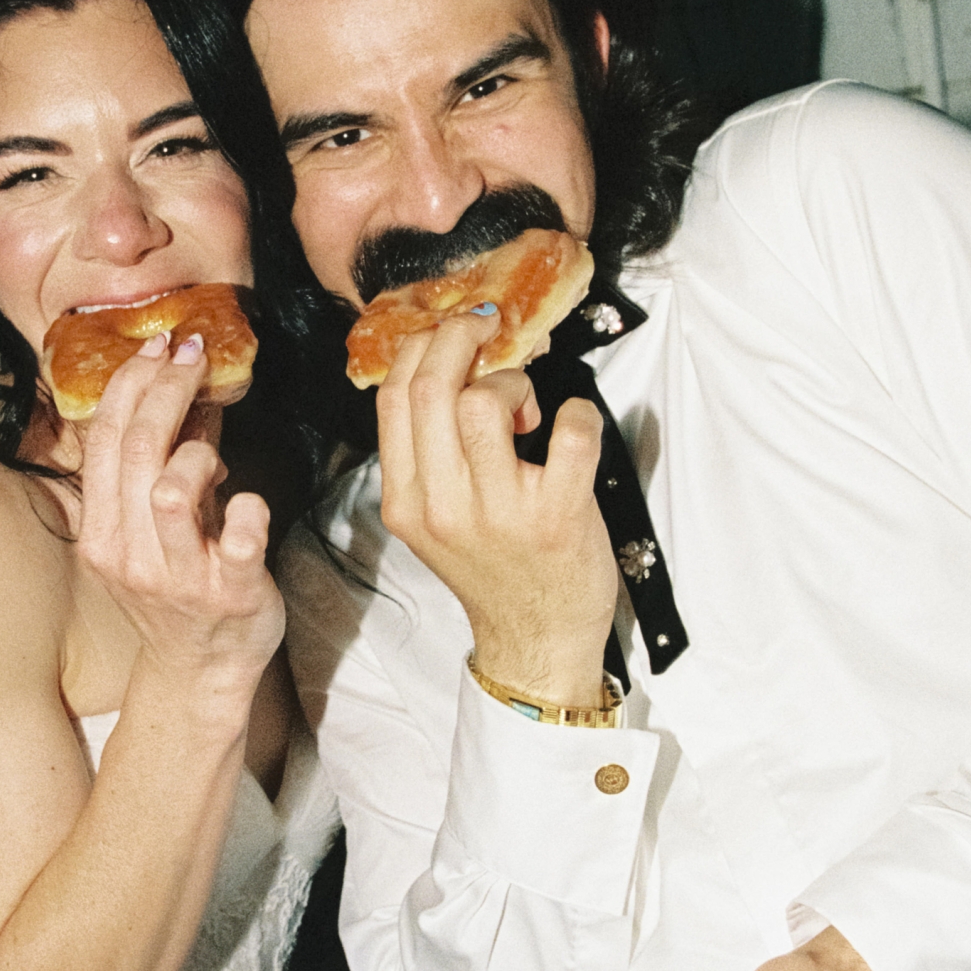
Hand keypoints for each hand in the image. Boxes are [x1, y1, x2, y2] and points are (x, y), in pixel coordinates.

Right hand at [76, 334, 283, 701]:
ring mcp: (178, 578)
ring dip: (196, 454)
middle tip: (193, 356)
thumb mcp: (151, 530)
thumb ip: (164, 468)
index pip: (103, 439)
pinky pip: (239, 541)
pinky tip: (249, 504)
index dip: (130, 384)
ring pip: (170, 492)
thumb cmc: (178, 593)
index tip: (158, 349)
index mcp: (102, 532)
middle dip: (166, 390)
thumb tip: (188, 398)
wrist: (200, 674)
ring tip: (213, 454)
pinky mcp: (231, 595)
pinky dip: (248, 510)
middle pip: (136, 450)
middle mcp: (129, 554)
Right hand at [375, 316, 617, 706]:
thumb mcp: (437, 518)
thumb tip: (449, 366)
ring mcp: (498, 514)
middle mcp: (443, 507)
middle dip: (463, 338)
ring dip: (514, 384)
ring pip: (485, 403)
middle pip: (433, 388)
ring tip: (527, 412)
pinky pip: (568, 433)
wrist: (537, 639)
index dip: (424, 346)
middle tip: (490, 331)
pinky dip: (577, 414)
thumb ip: (431, 455)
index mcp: (406, 502)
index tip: (454, 331)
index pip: (393, 397)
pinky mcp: (556, 517)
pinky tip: (571, 426)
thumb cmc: (496, 569)